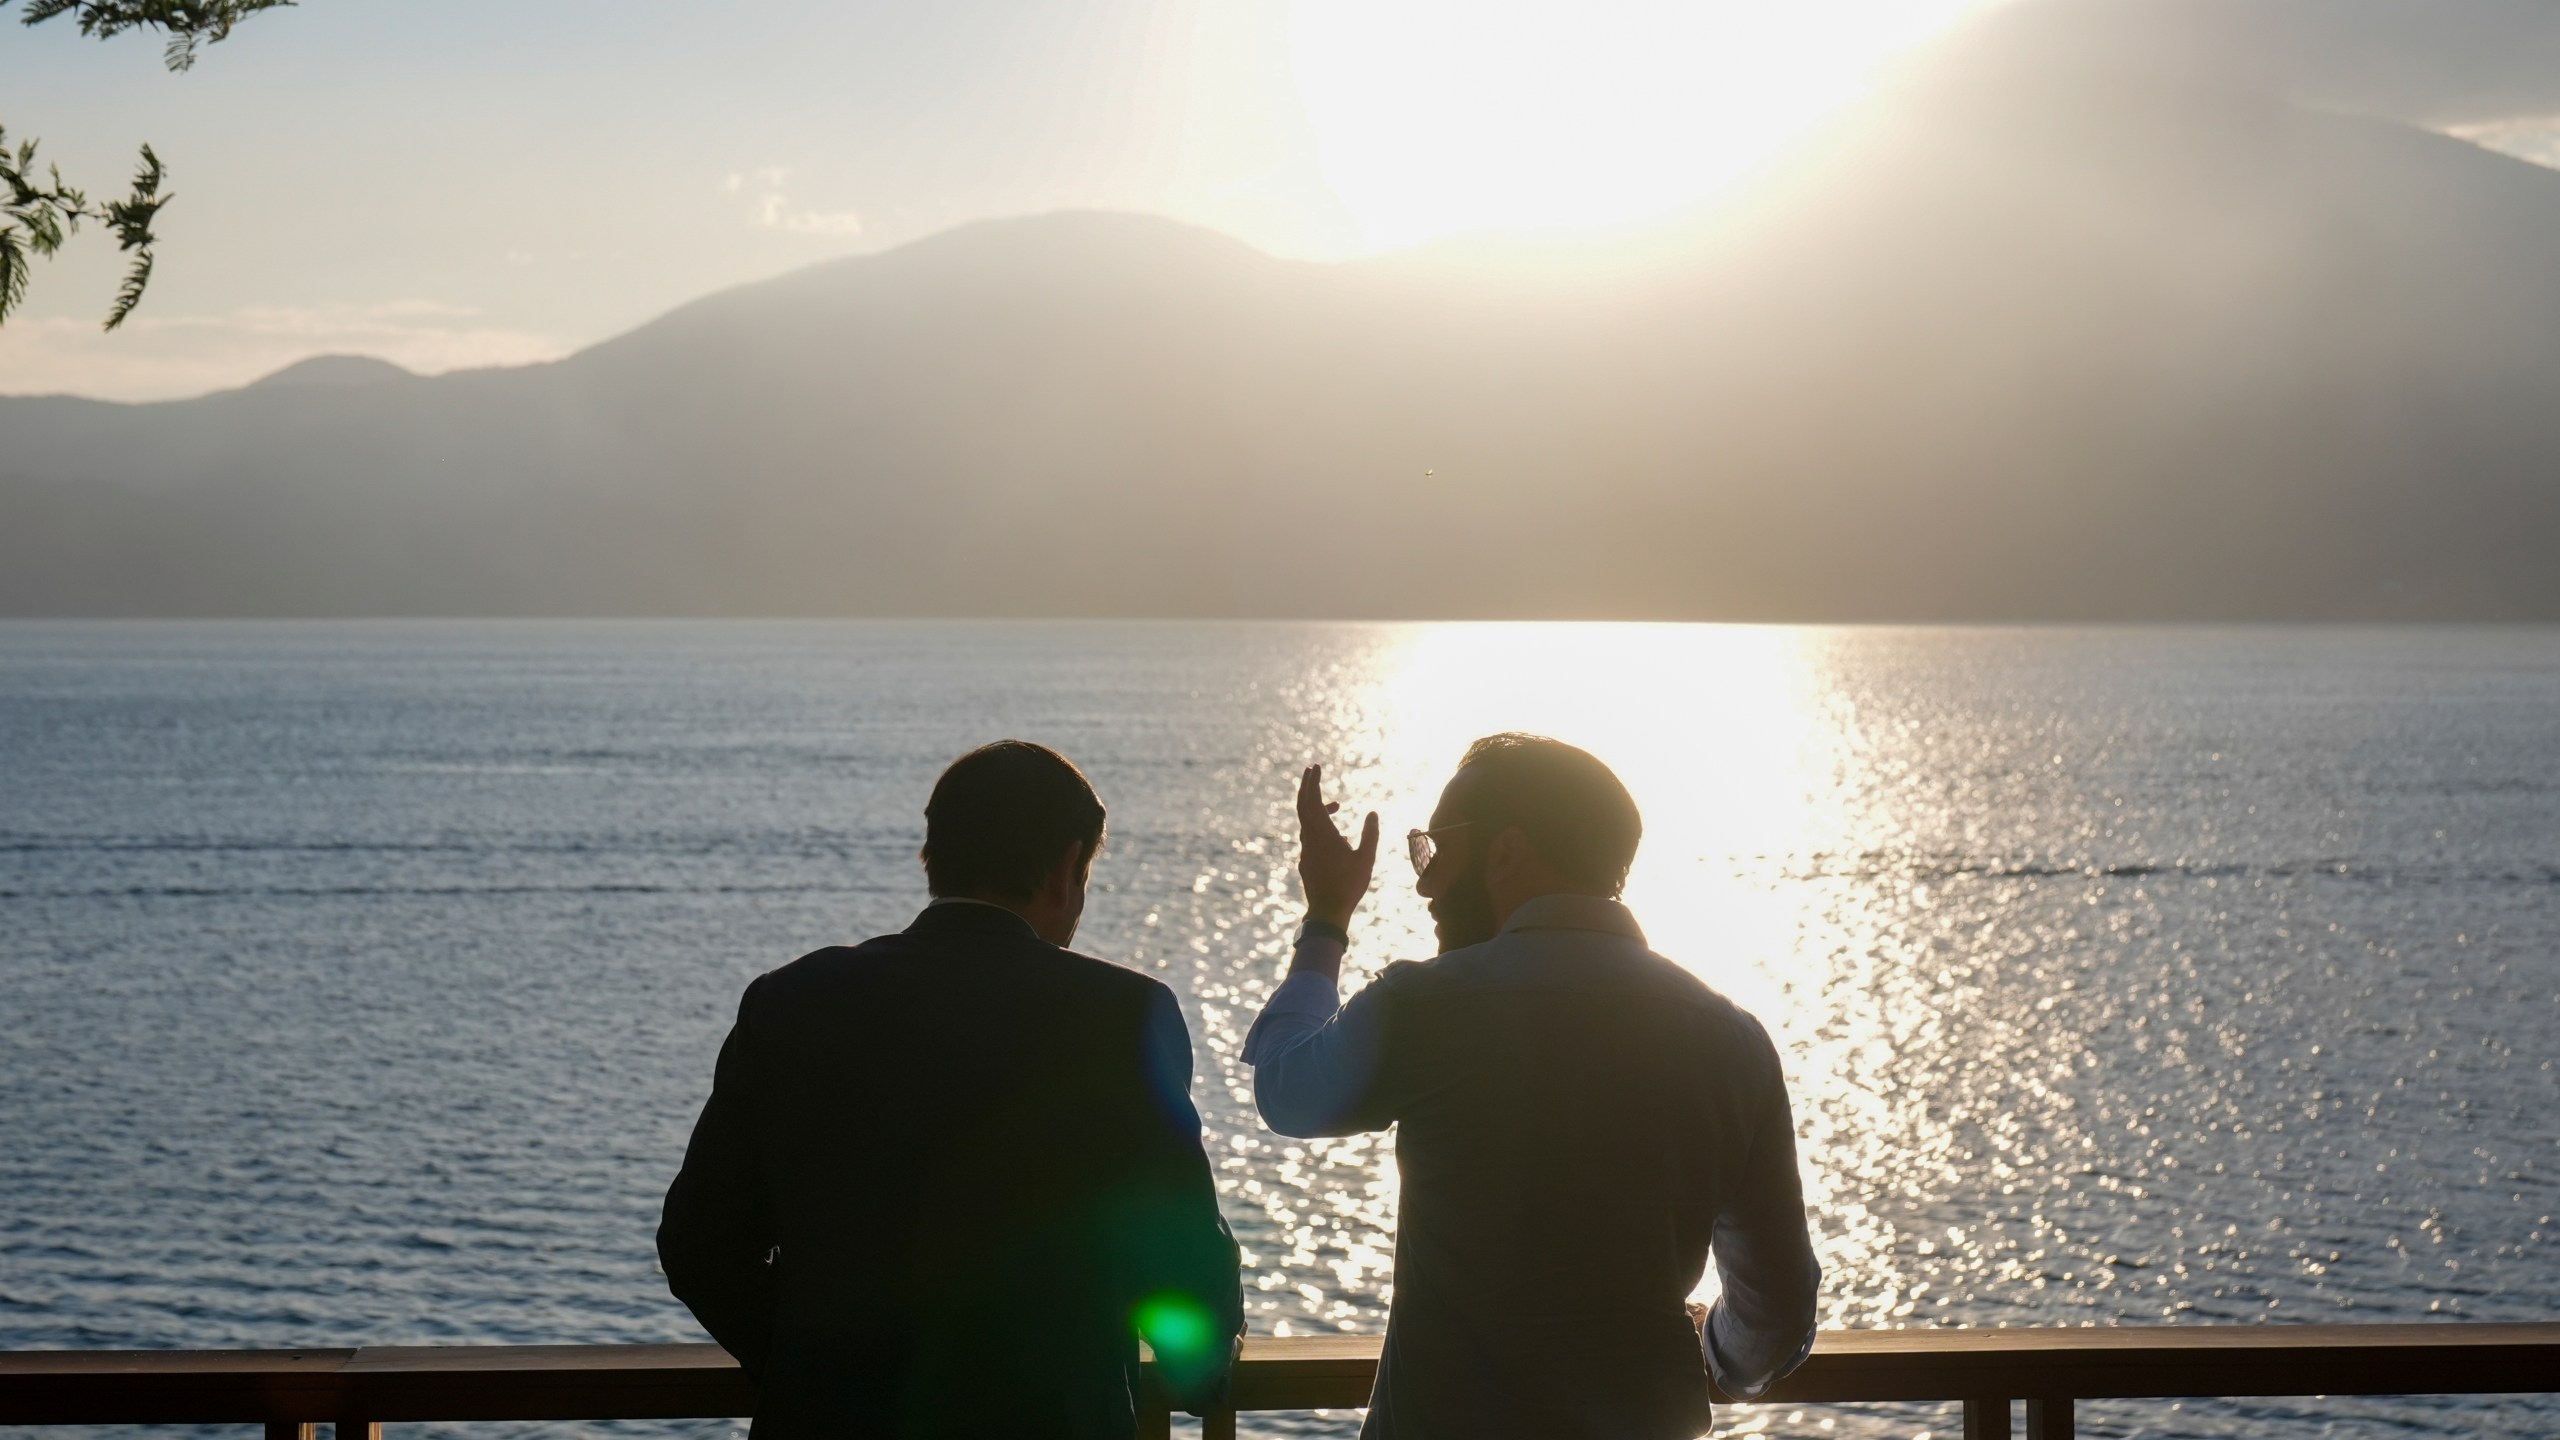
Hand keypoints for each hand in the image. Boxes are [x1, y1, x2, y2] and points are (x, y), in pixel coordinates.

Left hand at [1295, 764, 1377, 932]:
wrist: (1327, 911)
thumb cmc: (1349, 885)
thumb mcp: (1366, 858)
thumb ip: (1370, 834)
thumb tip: (1372, 813)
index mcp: (1322, 834)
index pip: (1312, 800)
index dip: (1312, 782)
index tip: (1316, 766)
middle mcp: (1309, 839)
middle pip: (1302, 806)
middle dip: (1307, 786)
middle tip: (1312, 771)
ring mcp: (1305, 850)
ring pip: (1306, 821)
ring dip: (1318, 809)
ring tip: (1336, 806)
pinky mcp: (1306, 860)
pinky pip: (1309, 835)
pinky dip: (1318, 825)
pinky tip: (1335, 835)